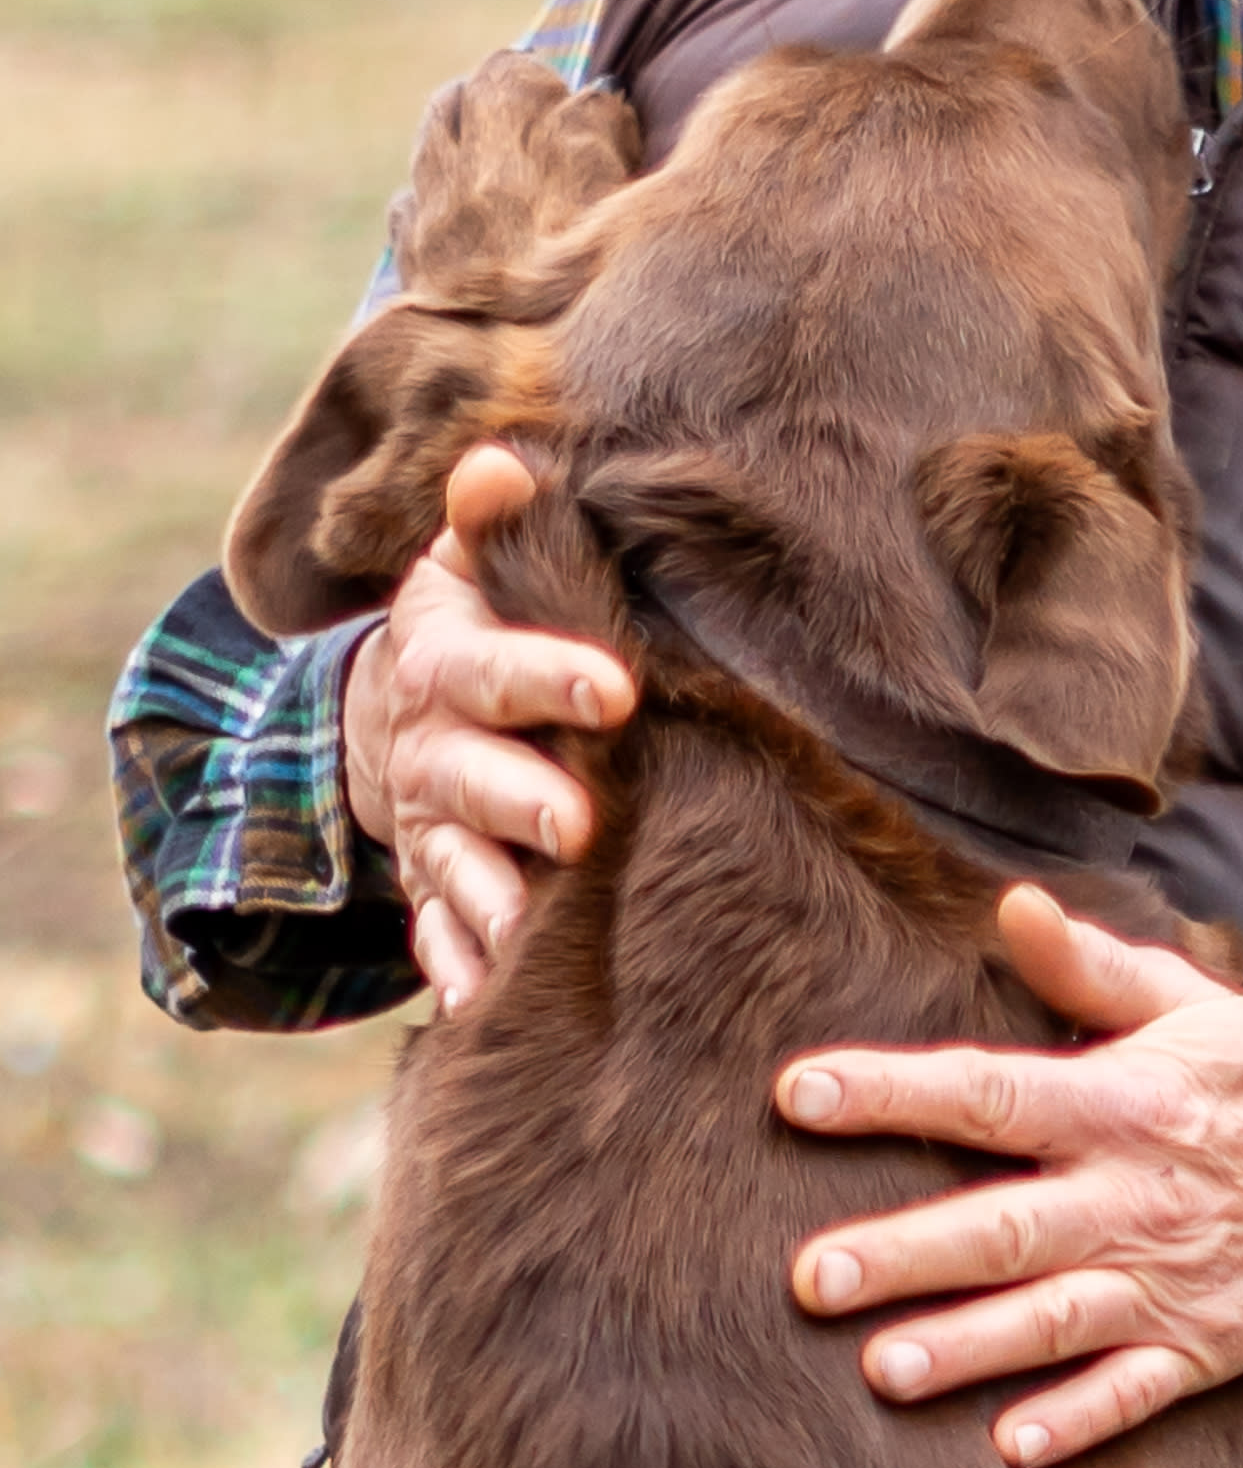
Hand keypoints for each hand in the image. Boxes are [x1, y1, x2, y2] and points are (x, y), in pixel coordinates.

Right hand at [343, 445, 635, 1013]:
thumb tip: (500, 466)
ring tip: (525, 934)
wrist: (399, 708)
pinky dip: (451, 964)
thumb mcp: (470, 563)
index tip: (618, 690)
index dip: (549, 674)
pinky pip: (434, 930)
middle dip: (521, 800)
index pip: (494, 666)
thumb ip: (490, 520)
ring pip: (452, 863)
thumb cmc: (479, 624)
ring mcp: (428, 822)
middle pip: (471, 776)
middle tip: (579, 825)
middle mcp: (431, 748)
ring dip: (486, 898)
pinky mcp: (434, 883)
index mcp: (448, 663)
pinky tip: (476, 1000)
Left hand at [777, 884, 1242, 1467]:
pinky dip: (1081, 1419)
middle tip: (811, 1276)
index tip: (799, 1093)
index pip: (989, 1091)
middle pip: (1004, 1226)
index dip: (892, 1092)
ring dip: (970, 1347)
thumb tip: (1011, 904)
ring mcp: (1169, 1280)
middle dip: (907, 1252)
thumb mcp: (1188, 1003)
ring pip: (1054, 1319)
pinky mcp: (1204, 1346)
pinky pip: (1137, 1391)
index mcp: (1120, 1103)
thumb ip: (1090, 967)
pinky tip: (1014, 1447)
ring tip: (882, 1369)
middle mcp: (1134, 1195)